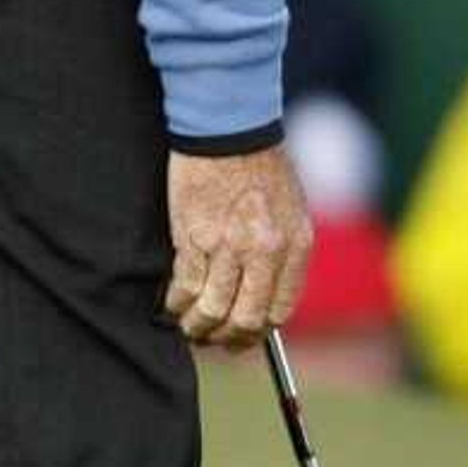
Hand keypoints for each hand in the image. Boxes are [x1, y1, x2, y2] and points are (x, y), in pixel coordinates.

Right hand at [164, 146, 309, 351]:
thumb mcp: (289, 209)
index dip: (257, 332)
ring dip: (197, 326)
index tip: (243, 338)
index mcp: (295, 245)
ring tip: (188, 327)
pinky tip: (172, 304)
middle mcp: (266, 251)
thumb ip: (282, 251)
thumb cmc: (259, 164)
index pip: (279, 310)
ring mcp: (230, 246)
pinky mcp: (195, 237)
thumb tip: (263, 293)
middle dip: (227, 338)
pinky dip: (177, 302)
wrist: (228, 126)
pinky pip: (186, 286)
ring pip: (213, 309)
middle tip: (213, 340)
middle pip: (246, 319)